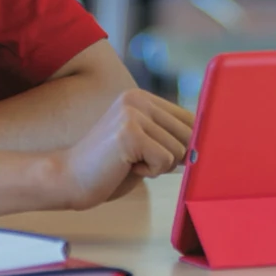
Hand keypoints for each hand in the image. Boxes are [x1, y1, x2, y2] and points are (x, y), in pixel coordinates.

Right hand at [54, 89, 193, 209]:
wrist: (68, 179)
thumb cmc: (108, 167)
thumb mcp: (143, 144)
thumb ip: (169, 137)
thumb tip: (206, 143)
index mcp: (141, 97)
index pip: (189, 118)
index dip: (188, 144)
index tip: (171, 157)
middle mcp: (137, 99)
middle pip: (188, 134)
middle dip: (170, 157)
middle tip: (138, 161)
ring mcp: (132, 113)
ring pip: (178, 150)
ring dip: (157, 166)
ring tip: (129, 162)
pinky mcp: (130, 132)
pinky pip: (165, 161)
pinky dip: (150, 173)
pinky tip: (125, 167)